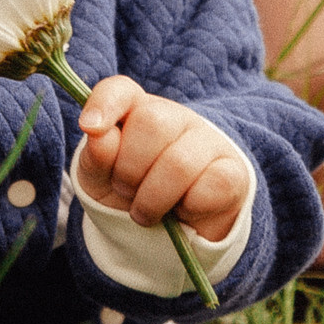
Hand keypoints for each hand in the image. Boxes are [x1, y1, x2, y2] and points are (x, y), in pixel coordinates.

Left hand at [74, 76, 250, 244]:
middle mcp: (174, 117)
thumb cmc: (129, 195)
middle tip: (126, 192)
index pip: (120, 90)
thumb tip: (98, 133)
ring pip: (179, 162)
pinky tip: (183, 210)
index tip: (90, 128)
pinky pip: (210, 185)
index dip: (105, 104)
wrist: (169, 233)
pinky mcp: (233, 171)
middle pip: (152, 122)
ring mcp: (208, 141)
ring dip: (152, 199)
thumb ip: (95, 156)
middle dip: (128, 170)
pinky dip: (188, 208)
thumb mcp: (100, 180)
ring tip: (146, 212)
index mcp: (135, 111)